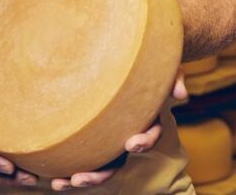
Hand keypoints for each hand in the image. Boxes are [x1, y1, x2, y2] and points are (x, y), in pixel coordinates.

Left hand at [49, 71, 188, 190]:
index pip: (151, 134)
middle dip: (102, 173)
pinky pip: (84, 156)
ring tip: (65, 182)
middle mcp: (129, 132)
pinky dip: (69, 170)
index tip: (132, 144)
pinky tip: (55, 180)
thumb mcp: (164, 66)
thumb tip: (180, 93)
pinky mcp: (93, 135)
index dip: (145, 140)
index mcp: (147, 118)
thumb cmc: (145, 60)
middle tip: (80, 178)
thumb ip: (174, 78)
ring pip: (101, 164)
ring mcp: (111, 137)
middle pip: (119, 159)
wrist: (125, 54)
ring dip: (85, 177)